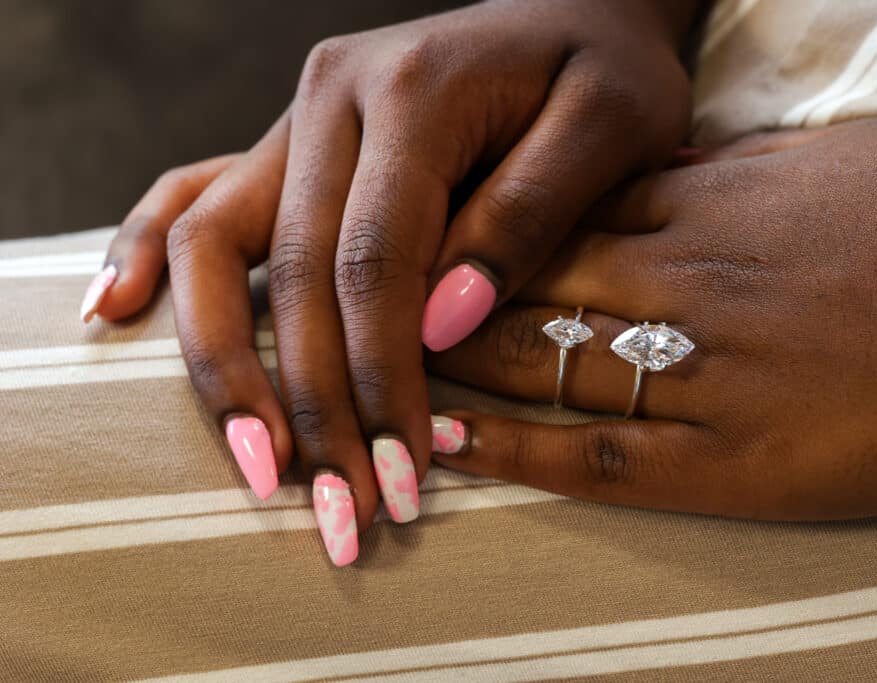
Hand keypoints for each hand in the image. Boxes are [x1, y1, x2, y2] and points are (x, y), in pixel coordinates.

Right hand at [81, 0, 693, 563]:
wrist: (576, 9)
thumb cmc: (604, 71)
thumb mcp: (613, 124)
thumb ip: (529, 213)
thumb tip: (444, 327)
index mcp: (413, 92)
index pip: (375, 261)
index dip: (379, 376)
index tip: (400, 474)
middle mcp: (333, 101)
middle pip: (290, 272)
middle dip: (312, 405)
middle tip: (341, 513)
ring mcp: (299, 120)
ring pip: (216, 243)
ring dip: (223, 366)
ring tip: (257, 467)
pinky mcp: (290, 145)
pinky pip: (196, 193)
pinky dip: (150, 253)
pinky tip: (119, 314)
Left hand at [427, 118, 876, 519]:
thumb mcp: (828, 160)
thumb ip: (733, 169)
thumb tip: (663, 169)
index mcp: (706, 206)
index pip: (555, 216)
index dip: (477, 233)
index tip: (422, 245)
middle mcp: (681, 281)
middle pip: (526, 283)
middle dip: (442, 298)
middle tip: (369, 316)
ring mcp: (699, 371)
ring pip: (540, 363)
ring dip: (453, 370)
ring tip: (385, 381)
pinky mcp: (730, 460)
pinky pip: (594, 453)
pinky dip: (514, 450)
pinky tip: (453, 446)